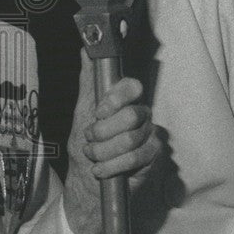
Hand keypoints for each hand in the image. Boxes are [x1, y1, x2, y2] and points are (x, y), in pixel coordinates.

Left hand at [64, 49, 160, 233]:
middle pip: (133, 115)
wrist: (87, 184)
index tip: (98, 112)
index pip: (131, 87)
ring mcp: (149, 136)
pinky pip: (138, 158)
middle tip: (89, 140)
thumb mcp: (80, 113)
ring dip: (104, 151)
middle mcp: (139, 115)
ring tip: (93, 157)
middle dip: (104, 132)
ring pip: (133, 138)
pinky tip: (101, 170)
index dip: (116, 99)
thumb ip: (88, 82)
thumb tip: (86, 50)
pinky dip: (113, 166)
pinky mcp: (153, 158)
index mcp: (122, 101)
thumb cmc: (84, 147)